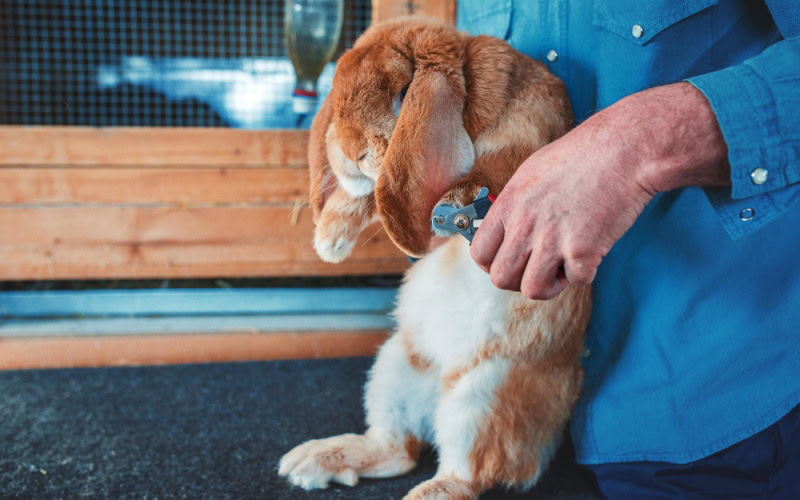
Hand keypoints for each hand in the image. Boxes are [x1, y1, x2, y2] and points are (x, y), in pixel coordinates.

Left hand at [471, 82, 728, 299]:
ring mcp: (552, 239)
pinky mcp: (582, 251)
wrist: (625, 148)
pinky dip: (584, 273)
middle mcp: (524, 224)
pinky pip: (575, 282)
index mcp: (508, 204)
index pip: (480, 253)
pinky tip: (590, 252)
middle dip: (519, 279)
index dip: (493, 263)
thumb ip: (515, 205)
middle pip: (501, 278)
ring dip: (549, 284)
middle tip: (538, 267)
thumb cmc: (583, 154)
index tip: (510, 261)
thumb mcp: (532, 173)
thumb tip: (506, 229)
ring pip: (533, 289)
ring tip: (562, 266)